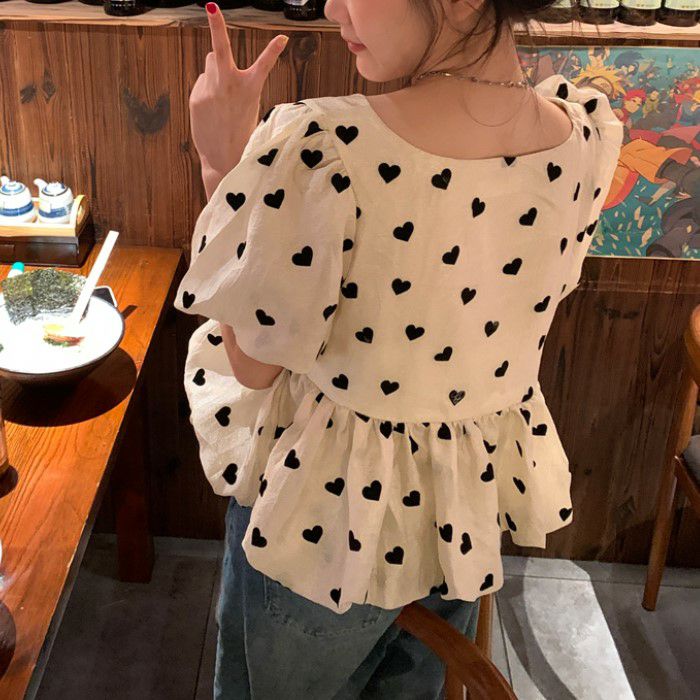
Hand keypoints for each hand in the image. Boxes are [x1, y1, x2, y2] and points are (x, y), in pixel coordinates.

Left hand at [189, 3, 288, 175]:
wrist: (222, 158)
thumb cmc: (238, 133)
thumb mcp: (247, 106)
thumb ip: (234, 81)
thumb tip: (213, 61)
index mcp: (250, 89)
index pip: (264, 64)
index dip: (273, 50)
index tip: (282, 37)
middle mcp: (229, 85)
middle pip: (218, 49)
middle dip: (216, 27)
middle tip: (212, 6)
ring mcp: (210, 89)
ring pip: (209, 65)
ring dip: (214, 72)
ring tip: (220, 98)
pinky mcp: (196, 97)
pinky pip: (201, 83)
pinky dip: (206, 91)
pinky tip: (211, 110)